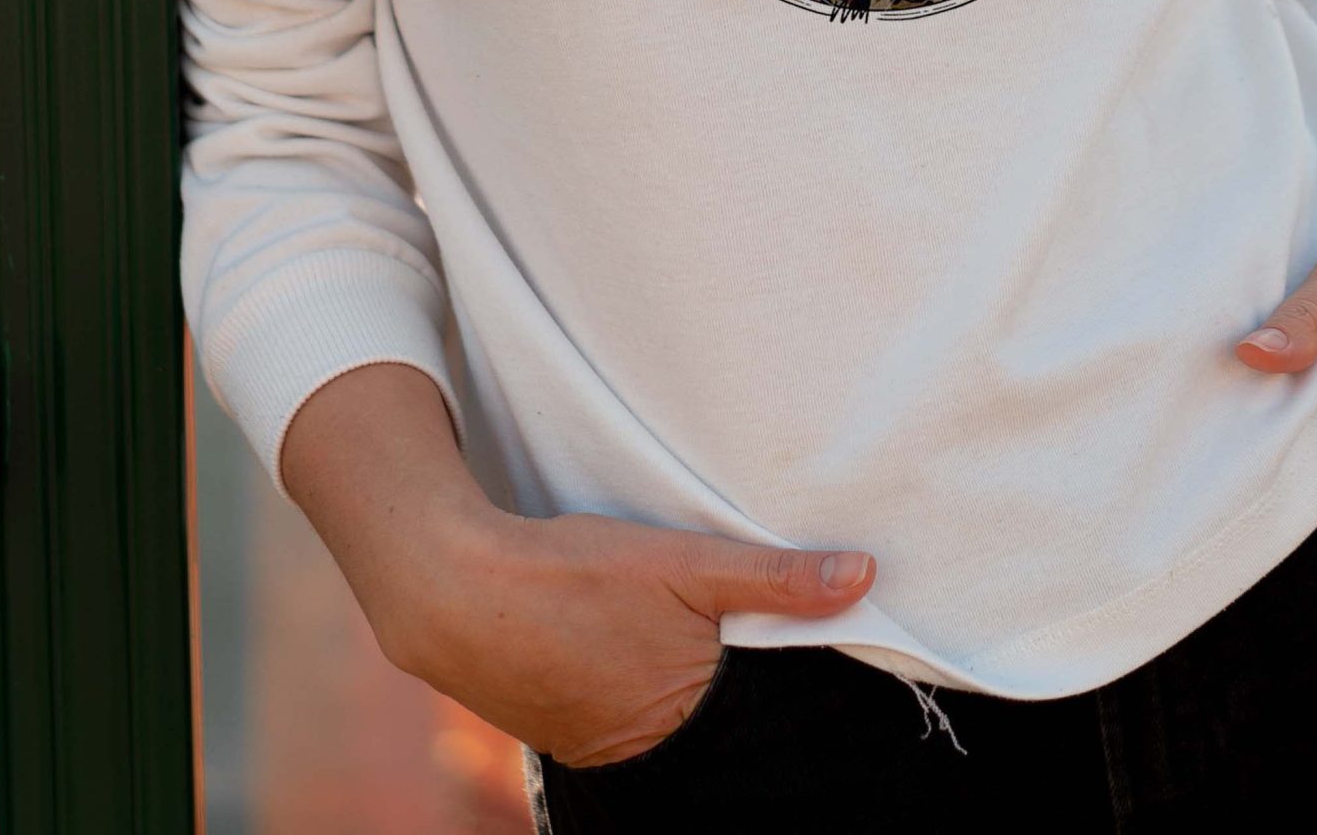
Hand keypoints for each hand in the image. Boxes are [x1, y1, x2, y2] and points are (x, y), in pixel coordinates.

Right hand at [379, 498, 878, 767]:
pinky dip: (636, 685)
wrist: (450, 592)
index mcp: (685, 721)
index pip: (762, 719)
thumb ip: (774, 578)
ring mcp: (592, 747)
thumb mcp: (684, 563)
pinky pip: (619, 716)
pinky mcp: (558, 727)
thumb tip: (866, 576)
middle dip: (735, 693)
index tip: (816, 669)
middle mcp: (642, 754)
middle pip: (713, 726)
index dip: (788, 690)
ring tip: (679, 642)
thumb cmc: (572, 575)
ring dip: (682, 687)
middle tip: (738, 644)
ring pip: (664, 720)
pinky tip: (629, 649)